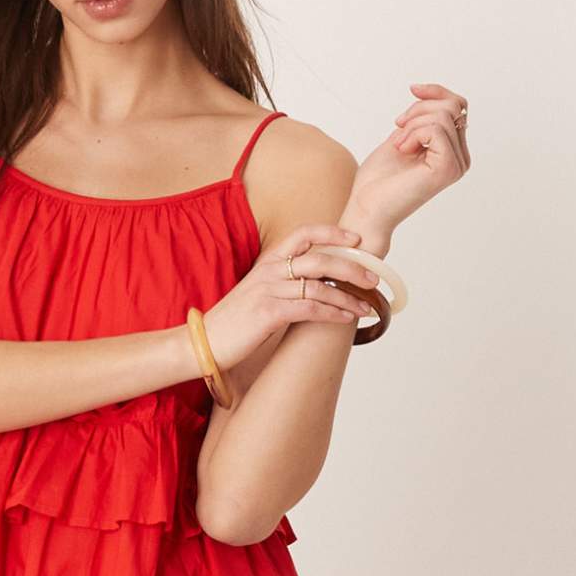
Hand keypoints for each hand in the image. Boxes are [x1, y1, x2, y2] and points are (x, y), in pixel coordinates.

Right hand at [204, 222, 383, 371]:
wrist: (203, 342)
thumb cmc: (233, 322)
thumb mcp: (258, 294)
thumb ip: (283, 284)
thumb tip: (314, 287)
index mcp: (268, 262)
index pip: (305, 234)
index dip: (333, 233)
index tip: (355, 241)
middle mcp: (270, 270)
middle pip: (320, 258)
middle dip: (352, 268)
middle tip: (373, 278)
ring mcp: (269, 290)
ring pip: (320, 286)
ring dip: (348, 297)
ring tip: (367, 306)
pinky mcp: (269, 313)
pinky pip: (310, 308)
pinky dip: (333, 313)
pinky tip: (346, 319)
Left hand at [349, 81, 471, 237]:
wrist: (366, 209)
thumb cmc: (378, 180)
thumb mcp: (402, 136)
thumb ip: (422, 119)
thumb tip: (431, 95)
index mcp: (452, 151)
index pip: (458, 106)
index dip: (435, 92)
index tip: (412, 89)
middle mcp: (460, 159)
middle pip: (453, 106)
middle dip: (419, 109)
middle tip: (398, 129)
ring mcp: (456, 164)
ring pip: (444, 115)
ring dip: (412, 124)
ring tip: (399, 145)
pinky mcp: (447, 168)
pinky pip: (436, 129)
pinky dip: (413, 134)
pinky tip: (402, 150)